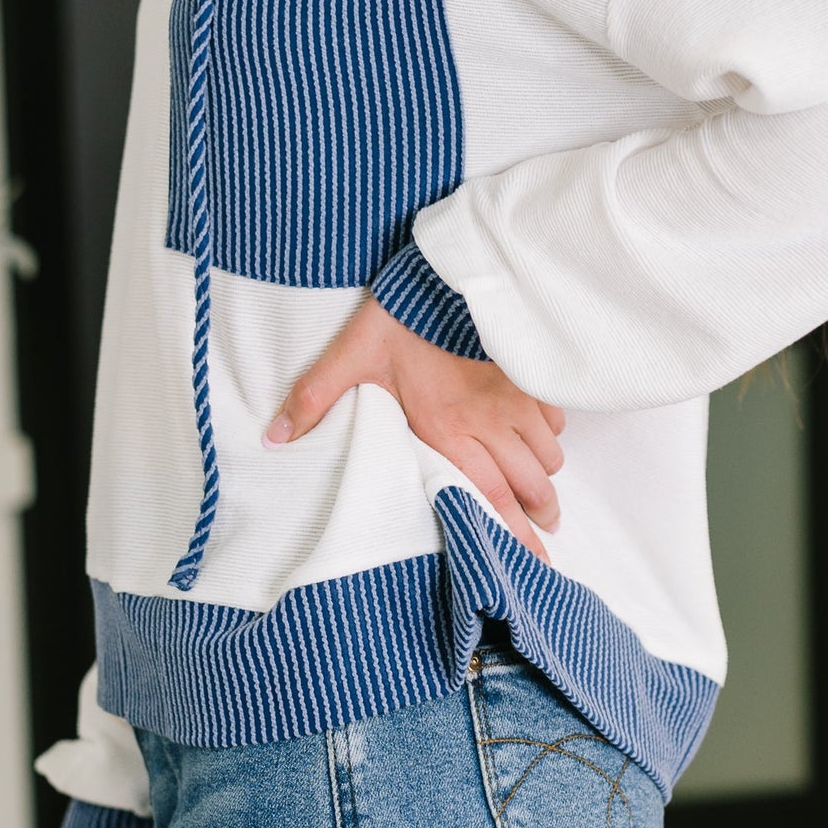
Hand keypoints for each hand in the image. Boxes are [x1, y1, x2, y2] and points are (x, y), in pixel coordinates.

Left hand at [268, 296, 564, 559]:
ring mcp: (515, 397)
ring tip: (544, 496)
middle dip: (540, 515)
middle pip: (529, 484)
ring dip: (545, 479)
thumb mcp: (349, 355)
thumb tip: (275, 438)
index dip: (512, 533)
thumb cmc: (400, 315)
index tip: (532, 559)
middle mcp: (488, 420)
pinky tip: (540, 438)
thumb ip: (314, 399)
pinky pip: (552, 417)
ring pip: (546, 455)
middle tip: (546, 533)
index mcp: (446, 428)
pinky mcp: (528, 373)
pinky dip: (550, 435)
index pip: (488, 495)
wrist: (450, 268)